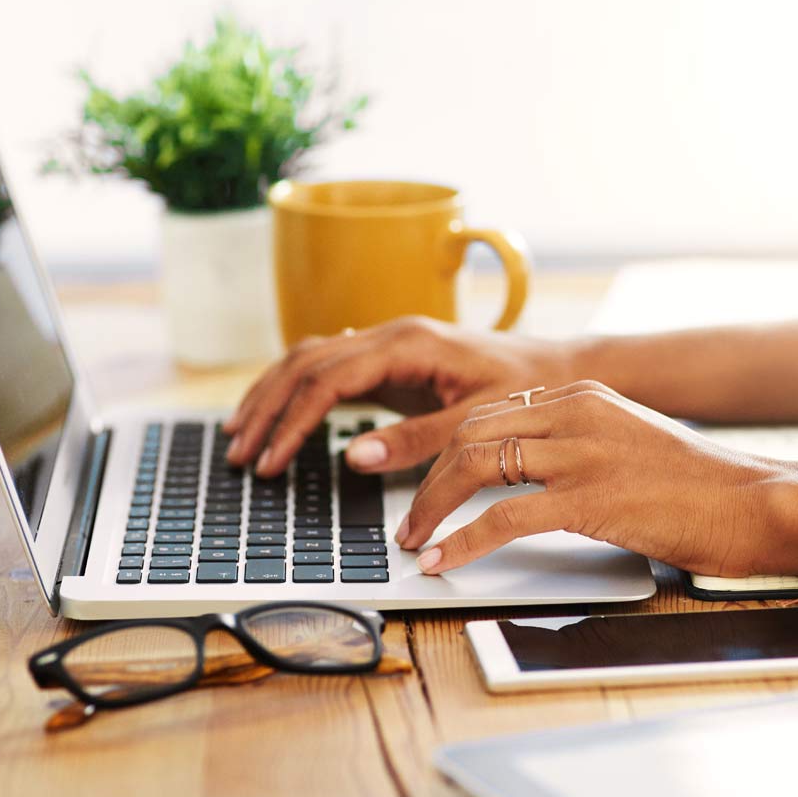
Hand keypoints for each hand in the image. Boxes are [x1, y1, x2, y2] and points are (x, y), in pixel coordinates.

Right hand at [224, 317, 575, 476]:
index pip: (327, 379)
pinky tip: (279, 409)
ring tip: (241, 433)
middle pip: (304, 362)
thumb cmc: (527, 390)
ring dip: (271, 394)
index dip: (292, 422)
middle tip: (239, 452)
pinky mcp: (391, 359)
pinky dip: (296, 389)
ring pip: (309, 358)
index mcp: (408, 343)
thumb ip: (418, 440)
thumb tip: (355, 457)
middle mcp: (390, 334)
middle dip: (266, 407)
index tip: (271, 462)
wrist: (558, 369)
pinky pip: (328, 366)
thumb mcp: (478, 421)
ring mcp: (387, 343)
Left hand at [400, 381, 797, 578]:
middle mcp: (573, 413)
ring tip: (414, 540)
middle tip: (408, 519)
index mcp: (577, 396)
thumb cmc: (691, 481)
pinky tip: (444, 559)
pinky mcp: (592, 497)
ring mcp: (581, 452)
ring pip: (476, 466)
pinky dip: (464, 540)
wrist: (754, 500)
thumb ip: (570, 441)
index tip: (423, 482)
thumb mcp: (621, 439)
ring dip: (432, 506)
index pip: (486, 414)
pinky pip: (505, 517)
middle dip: (427, 480)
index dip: (444, 450)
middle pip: (469, 434)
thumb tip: (515, 471)